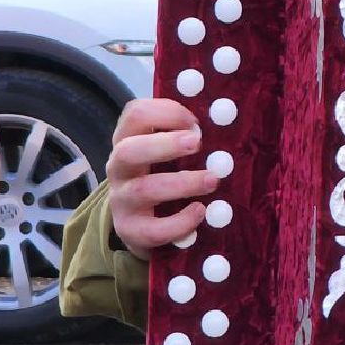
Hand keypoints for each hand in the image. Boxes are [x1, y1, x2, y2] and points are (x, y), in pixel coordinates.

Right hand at [107, 98, 215, 259]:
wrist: (141, 224)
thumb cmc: (162, 175)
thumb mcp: (168, 151)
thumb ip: (186, 135)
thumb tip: (224, 121)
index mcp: (128, 139)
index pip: (135, 115)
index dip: (166, 113)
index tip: (195, 122)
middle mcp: (119, 168)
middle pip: (128, 151)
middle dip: (164, 145)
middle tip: (197, 142)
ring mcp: (121, 200)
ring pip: (143, 189)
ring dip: (182, 183)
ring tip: (212, 180)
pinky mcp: (130, 231)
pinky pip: (152, 230)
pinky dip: (179, 222)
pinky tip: (199, 211)